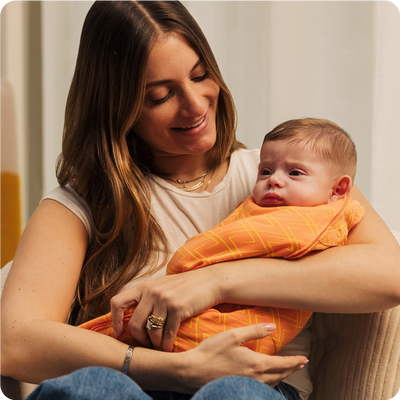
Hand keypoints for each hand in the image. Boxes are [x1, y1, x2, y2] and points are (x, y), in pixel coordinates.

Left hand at [110, 267, 220, 350]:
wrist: (209, 281)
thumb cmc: (185, 287)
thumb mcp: (162, 286)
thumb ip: (147, 297)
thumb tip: (131, 318)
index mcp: (144, 286)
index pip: (117, 302)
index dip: (114, 320)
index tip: (119, 333)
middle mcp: (151, 291)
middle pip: (134, 323)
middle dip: (139, 339)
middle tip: (146, 345)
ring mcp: (164, 299)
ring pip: (151, 331)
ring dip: (155, 344)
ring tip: (159, 348)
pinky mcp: (178, 308)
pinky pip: (167, 334)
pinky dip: (167, 345)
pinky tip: (169, 348)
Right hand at [179, 323, 307, 391]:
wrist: (192, 371)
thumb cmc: (211, 351)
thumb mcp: (233, 336)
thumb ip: (254, 331)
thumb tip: (273, 327)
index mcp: (257, 364)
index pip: (283, 364)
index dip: (295, 361)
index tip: (304, 359)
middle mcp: (255, 378)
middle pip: (280, 376)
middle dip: (291, 369)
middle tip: (299, 365)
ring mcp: (247, 385)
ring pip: (271, 384)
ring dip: (281, 377)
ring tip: (285, 371)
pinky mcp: (238, 389)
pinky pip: (261, 388)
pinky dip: (269, 384)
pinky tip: (265, 380)